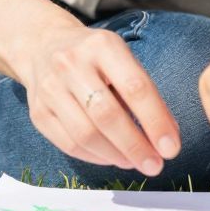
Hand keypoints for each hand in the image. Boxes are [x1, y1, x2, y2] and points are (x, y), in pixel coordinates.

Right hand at [17, 24, 180, 176]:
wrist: (43, 45)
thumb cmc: (94, 57)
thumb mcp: (122, 59)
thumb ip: (144, 92)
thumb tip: (167, 135)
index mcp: (102, 46)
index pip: (134, 87)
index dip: (155, 121)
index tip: (171, 148)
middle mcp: (72, 64)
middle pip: (107, 115)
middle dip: (135, 146)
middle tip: (155, 165)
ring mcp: (50, 88)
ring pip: (85, 134)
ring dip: (116, 155)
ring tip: (134, 162)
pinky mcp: (38, 112)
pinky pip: (69, 144)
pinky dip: (95, 157)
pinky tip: (112, 158)